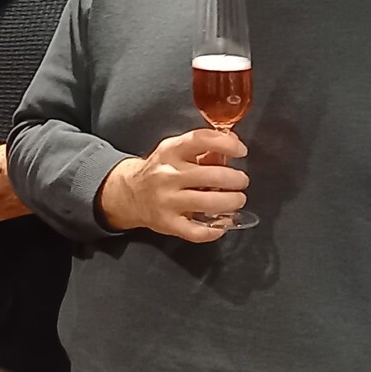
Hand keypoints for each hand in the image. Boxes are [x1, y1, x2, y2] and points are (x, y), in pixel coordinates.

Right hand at [96, 128, 248, 242]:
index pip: (200, 140)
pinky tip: (222, 224)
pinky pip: (197, 231)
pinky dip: (216, 230)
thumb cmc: (161, 170)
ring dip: (231, 202)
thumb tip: (233, 142)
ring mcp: (167, 200)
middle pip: (211, 175)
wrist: (130, 193)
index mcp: (170, 151)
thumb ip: (204, 147)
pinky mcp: (168, 223)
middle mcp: (167, 174)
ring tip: (237, 200)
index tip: (241, 151)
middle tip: (241, 181)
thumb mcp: (176, 151)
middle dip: (235, 179)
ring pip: (208, 203)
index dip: (226, 144)